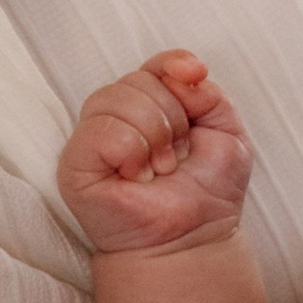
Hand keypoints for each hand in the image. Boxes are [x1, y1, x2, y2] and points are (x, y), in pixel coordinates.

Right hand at [58, 52, 252, 260]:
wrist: (192, 238)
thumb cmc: (207, 192)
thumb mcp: (227, 134)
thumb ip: (210, 95)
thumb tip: (186, 73)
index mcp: (152, 105)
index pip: (155, 65)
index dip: (174, 64)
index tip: (196, 76)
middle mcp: (119, 116)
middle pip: (139, 80)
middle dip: (173, 117)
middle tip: (177, 157)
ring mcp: (94, 137)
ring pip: (118, 98)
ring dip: (154, 136)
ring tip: (160, 169)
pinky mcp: (75, 161)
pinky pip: (102, 130)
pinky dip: (130, 150)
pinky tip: (137, 176)